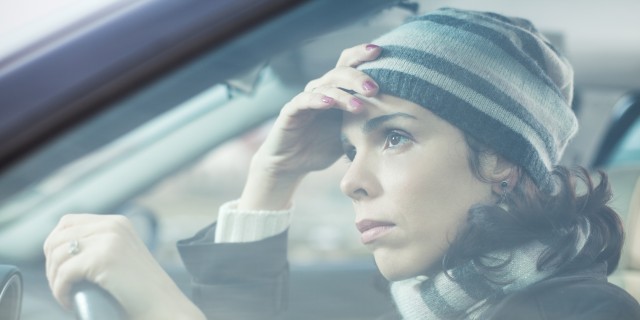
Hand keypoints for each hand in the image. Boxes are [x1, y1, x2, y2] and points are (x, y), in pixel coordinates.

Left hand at [43, 214, 204, 319]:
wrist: (164, 307)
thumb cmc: (141, 291)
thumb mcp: (120, 257)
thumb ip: (98, 246)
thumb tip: (57, 251)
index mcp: (117, 223)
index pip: (67, 223)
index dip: (55, 246)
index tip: (59, 270)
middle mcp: (113, 225)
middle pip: (58, 237)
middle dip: (51, 264)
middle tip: (62, 286)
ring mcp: (109, 240)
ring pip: (58, 255)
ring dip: (55, 280)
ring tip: (67, 295)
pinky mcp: (104, 258)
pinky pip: (64, 273)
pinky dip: (60, 291)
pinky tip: (70, 302)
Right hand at [239, 44, 381, 209]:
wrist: (291, 164)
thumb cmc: (324, 146)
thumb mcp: (352, 133)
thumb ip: (370, 121)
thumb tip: (405, 118)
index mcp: (336, 90)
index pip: (349, 64)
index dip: (363, 54)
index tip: (382, 51)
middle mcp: (320, 89)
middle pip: (340, 72)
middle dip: (359, 77)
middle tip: (375, 88)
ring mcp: (305, 99)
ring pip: (325, 86)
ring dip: (343, 93)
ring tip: (359, 104)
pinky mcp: (290, 112)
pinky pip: (304, 101)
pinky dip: (317, 100)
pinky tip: (329, 103)